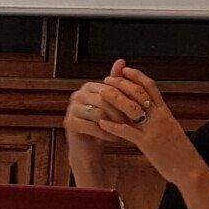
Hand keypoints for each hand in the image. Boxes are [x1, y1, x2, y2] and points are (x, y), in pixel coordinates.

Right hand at [63, 58, 147, 183]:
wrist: (88, 148)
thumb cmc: (104, 124)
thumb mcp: (112, 104)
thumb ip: (117, 84)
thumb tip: (122, 60)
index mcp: (88, 86)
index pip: (111, 88)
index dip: (126, 99)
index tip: (140, 109)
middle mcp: (77, 94)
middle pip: (105, 99)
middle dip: (122, 111)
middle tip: (135, 121)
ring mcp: (71, 108)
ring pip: (99, 112)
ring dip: (115, 123)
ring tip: (125, 131)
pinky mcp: (69, 122)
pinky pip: (92, 126)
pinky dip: (106, 133)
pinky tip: (115, 138)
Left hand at [93, 66, 204, 186]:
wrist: (191, 169)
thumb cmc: (181, 153)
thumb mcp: (173, 130)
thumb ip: (162, 120)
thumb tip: (154, 113)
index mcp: (166, 113)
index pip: (151, 87)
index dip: (137, 76)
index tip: (125, 70)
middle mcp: (160, 117)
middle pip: (138, 93)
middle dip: (122, 83)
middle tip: (108, 79)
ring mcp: (153, 129)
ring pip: (131, 107)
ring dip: (114, 98)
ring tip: (101, 93)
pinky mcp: (147, 144)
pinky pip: (127, 131)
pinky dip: (113, 126)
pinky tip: (101, 123)